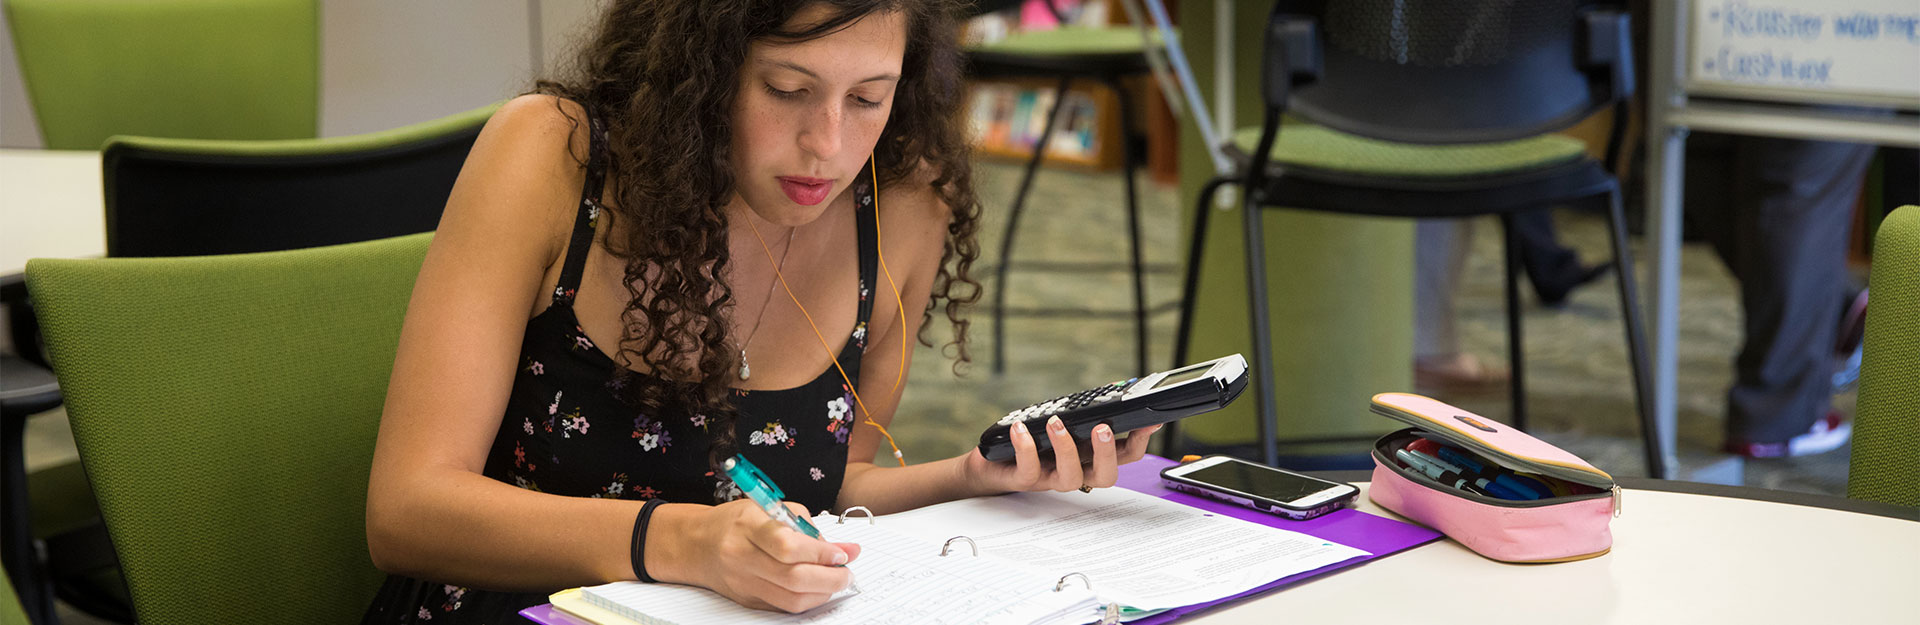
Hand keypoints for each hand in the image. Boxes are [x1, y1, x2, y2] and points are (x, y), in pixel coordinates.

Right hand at [689, 499, 862, 612]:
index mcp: (748, 527)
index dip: (821, 553)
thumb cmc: (735, 522)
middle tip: (848, 571)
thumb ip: (804, 525)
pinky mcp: (748, 600)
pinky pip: (784, 607)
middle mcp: (742, 557)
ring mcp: (744, 583)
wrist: (697, 544)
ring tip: (837, 580)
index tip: (842, 552)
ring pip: (791, 599)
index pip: (787, 546)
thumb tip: (839, 549)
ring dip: (823, 592)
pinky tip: (818, 588)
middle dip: (830, 577)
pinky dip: (808, 599)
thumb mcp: (767, 508)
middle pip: (793, 578)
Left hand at [962, 417, 1160, 493]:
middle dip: (1108, 453)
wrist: (990, 464)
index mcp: (1088, 457)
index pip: (1124, 457)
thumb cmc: (1029, 441)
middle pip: (1106, 477)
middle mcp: (1074, 471)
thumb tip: (1110, 393)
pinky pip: (1029, 470)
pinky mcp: (1023, 480)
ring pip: (1070, 478)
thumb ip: (1082, 416)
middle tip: (1103, 429)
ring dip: (1066, 447)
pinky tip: (1020, 428)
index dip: (1139, 443)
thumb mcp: (1060, 425)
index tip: (1148, 422)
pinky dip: (1025, 446)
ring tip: (1055, 422)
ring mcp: (1050, 478)